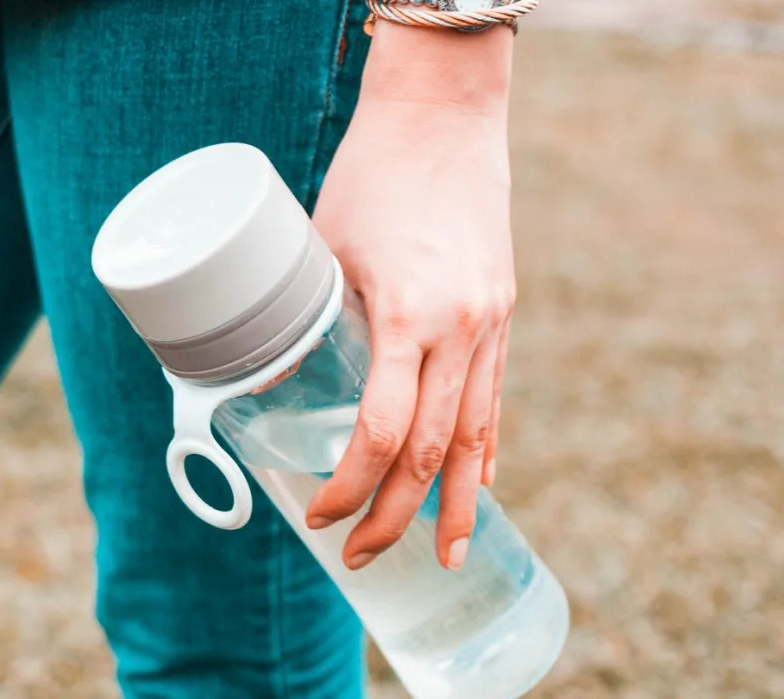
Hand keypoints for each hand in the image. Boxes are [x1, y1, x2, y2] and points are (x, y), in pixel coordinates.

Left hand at [305, 23, 515, 571]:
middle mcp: (461, 329)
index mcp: (409, 315)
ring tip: (441, 557)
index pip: (382, 431)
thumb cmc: (371, 174)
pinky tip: (477, 487)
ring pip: (476, 436)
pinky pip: (495, 398)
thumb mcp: (328, 248)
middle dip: (395, 514)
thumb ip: (318, 316)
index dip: (349, 485)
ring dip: (454, 505)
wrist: (445, 115)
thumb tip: (284, 373)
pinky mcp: (502, 313)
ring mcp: (491, 323)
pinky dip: (483, 449)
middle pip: (432, 451)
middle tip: (360, 555)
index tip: (317, 513)